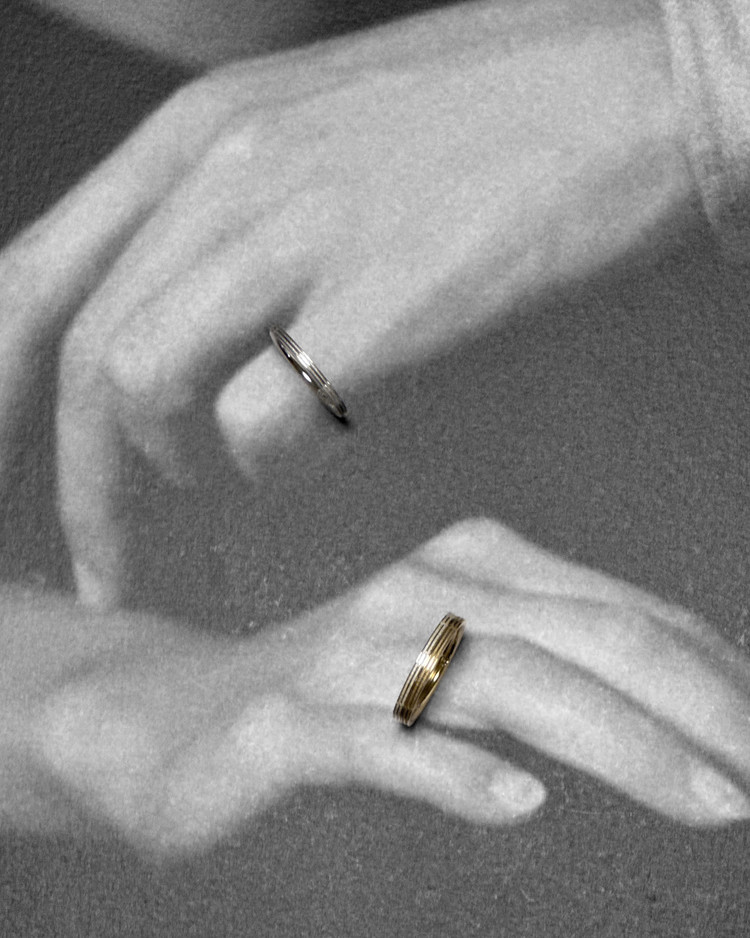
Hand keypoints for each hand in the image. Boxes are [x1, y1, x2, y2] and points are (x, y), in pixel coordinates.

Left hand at [0, 0, 693, 605]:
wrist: (641, 90)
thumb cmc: (492, 117)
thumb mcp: (318, 137)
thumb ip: (228, 223)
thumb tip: (177, 324)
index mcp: (201, 131)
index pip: (33, 275)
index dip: (2, 391)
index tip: (12, 473)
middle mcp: (227, 171)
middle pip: (74, 353)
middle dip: (70, 484)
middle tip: (93, 564)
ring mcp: (303, 229)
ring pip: (140, 389)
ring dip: (160, 475)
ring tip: (206, 499)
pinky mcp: (385, 297)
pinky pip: (265, 423)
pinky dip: (268, 468)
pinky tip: (312, 462)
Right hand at [28, 519, 749, 855]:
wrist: (169, 714)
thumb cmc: (335, 690)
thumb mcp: (450, 655)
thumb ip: (549, 659)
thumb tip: (685, 697)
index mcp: (464, 564)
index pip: (617, 614)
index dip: (710, 671)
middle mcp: (414, 590)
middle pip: (579, 638)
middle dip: (695, 704)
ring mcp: (348, 654)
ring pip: (498, 683)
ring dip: (616, 741)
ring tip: (708, 800)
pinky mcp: (287, 723)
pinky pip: (380, 744)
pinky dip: (452, 770)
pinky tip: (518, 803)